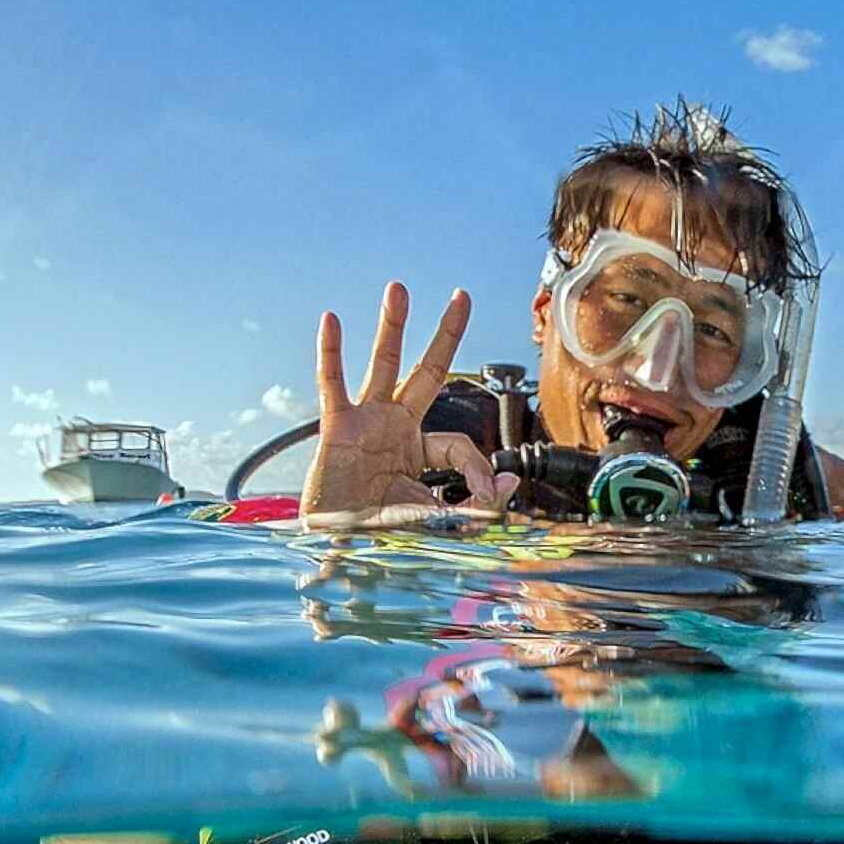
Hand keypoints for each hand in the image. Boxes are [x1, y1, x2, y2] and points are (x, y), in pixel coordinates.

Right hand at [302, 283, 518, 525]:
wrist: (337, 554)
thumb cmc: (382, 540)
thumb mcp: (439, 524)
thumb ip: (477, 508)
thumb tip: (511, 480)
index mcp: (419, 451)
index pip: (460, 445)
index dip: (478, 469)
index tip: (484, 496)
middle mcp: (395, 428)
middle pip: (427, 372)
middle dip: (444, 336)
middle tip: (461, 296)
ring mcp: (366, 425)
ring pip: (384, 366)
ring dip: (393, 327)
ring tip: (399, 289)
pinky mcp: (338, 430)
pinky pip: (334, 385)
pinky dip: (332, 353)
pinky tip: (332, 320)